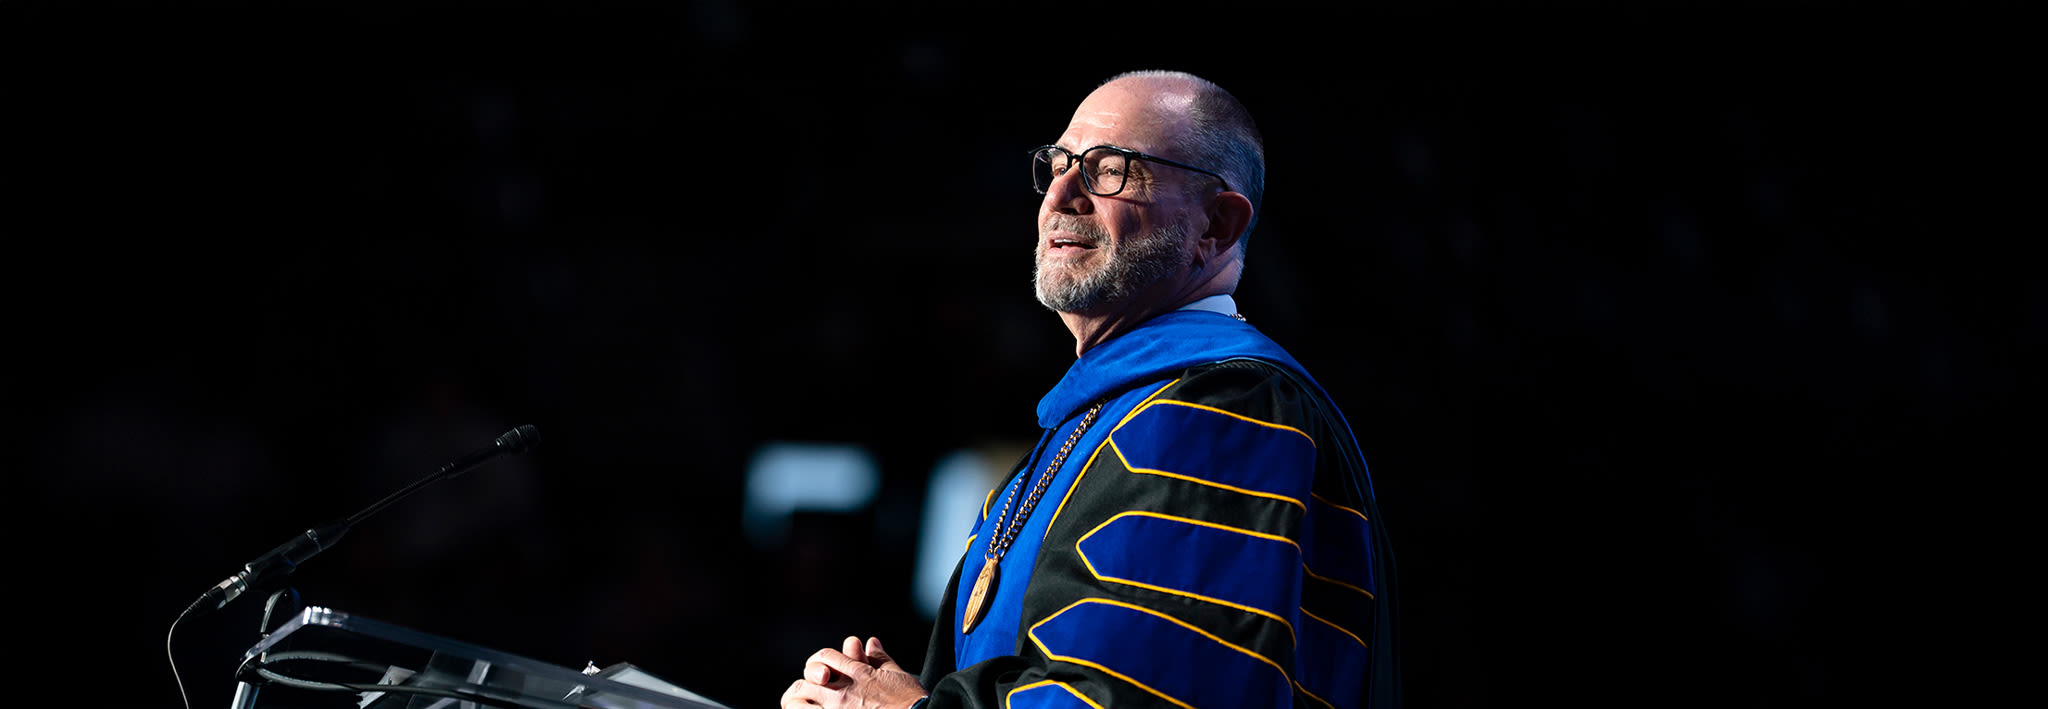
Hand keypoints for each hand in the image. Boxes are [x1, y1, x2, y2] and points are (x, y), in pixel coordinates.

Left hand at [780, 636, 926, 707]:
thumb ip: (880, 658)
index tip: (822, 674)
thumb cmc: (912, 700)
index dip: (819, 662)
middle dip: (801, 686)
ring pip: (799, 703)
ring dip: (795, 704)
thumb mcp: (897, 674)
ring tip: (796, 708)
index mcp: (858, 674)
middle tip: (802, 695)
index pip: (825, 657)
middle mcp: (844, 692)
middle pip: (806, 680)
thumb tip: (871, 643)